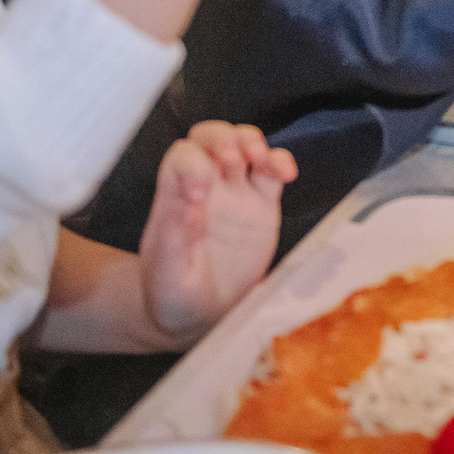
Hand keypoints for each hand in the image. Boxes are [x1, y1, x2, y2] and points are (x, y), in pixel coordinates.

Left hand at [138, 122, 296, 344]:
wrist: (201, 316)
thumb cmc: (174, 296)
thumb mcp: (168, 272)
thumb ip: (175, 235)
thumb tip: (188, 197)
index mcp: (174, 199)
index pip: (180, 158)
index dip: (192, 164)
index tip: (201, 194)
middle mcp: (204, 188)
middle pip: (209, 137)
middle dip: (222, 138)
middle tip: (231, 161)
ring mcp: (235, 194)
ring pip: (242, 144)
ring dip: (251, 141)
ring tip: (259, 161)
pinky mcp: (262, 205)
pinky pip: (272, 172)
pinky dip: (281, 162)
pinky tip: (286, 174)